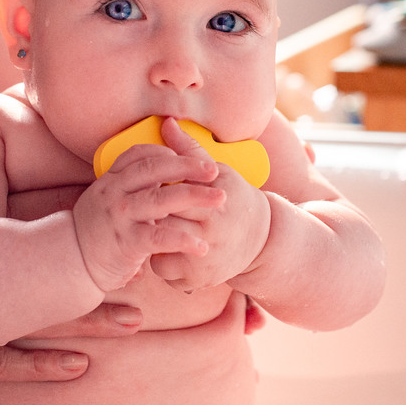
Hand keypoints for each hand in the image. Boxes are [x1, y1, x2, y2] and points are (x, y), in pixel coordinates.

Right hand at [73, 134, 223, 290]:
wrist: (70, 261)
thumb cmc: (96, 232)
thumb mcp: (109, 201)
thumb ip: (131, 187)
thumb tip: (158, 172)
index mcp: (112, 180)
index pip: (140, 154)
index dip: (168, 151)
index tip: (192, 157)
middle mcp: (114, 192)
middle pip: (155, 169)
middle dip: (188, 166)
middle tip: (215, 170)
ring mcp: (120, 215)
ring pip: (161, 199)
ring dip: (194, 196)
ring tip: (219, 199)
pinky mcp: (126, 241)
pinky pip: (159, 237)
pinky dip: (183, 241)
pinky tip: (201, 246)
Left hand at [148, 118, 271, 291]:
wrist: (261, 238)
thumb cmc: (234, 197)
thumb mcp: (218, 171)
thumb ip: (189, 150)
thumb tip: (166, 122)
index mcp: (214, 204)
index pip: (172, 195)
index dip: (156, 190)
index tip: (150, 186)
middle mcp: (211, 235)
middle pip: (162, 222)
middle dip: (150, 214)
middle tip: (144, 207)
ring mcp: (204, 261)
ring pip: (158, 249)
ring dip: (151, 238)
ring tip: (155, 226)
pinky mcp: (197, 281)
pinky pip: (163, 272)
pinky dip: (160, 260)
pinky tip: (166, 247)